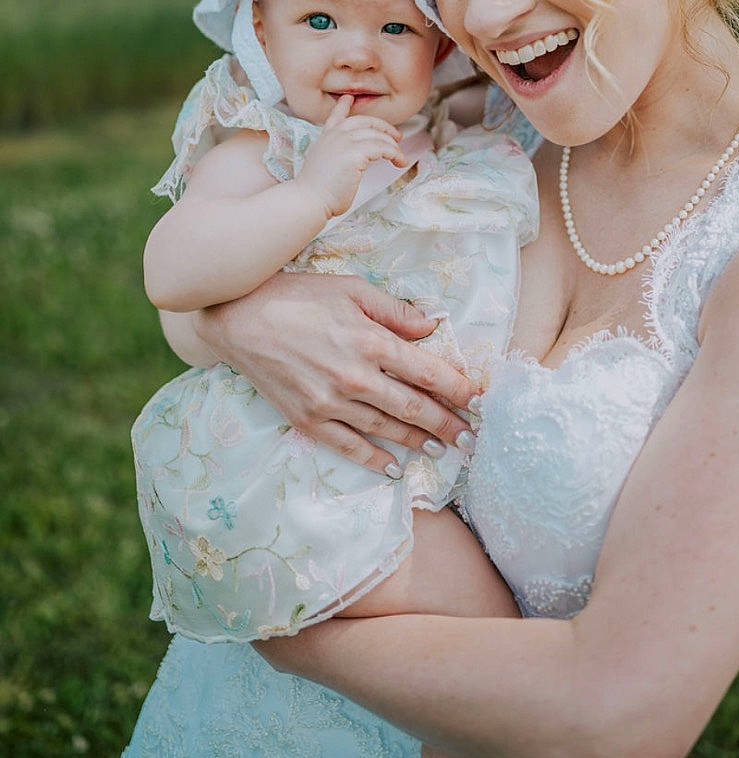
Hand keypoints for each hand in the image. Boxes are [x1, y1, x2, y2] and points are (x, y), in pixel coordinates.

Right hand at [196, 271, 480, 474]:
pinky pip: (349, 447)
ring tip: (444, 450)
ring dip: (419, 444)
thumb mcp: (352, 289)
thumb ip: (396, 311)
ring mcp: (331, 403)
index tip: (481, 400)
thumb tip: (434, 325)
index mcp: (371, 342)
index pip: (428, 372)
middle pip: (414, 408)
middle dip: (448, 425)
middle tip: (472, 439)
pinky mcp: (308, 420)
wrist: (238, 319)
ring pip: (387, 430)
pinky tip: (396, 468)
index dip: (459, 389)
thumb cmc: (297, 295)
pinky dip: (375, 460)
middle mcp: (356, 378)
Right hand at [299, 93, 407, 218]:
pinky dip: (394, 154)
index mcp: (326, 138)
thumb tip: (354, 161)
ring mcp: (344, 142)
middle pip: (365, 122)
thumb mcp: (324, 165)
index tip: (348, 98)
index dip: (343, 106)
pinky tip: (398, 162)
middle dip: (383, 127)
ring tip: (399, 156)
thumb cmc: (316, 192)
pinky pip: (382, 148)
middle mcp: (335, 136)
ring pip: (377, 135)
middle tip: (396, 136)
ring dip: (392, 145)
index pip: (335, 116)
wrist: (309, 200)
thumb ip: (337, 156)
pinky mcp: (355, 154)